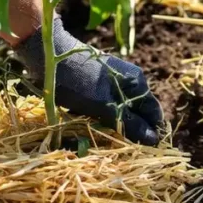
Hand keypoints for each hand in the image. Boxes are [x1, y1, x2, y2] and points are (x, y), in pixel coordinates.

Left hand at [17, 14, 163, 145]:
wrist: (48, 54)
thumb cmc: (77, 82)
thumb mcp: (105, 108)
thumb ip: (130, 124)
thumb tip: (154, 140)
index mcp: (138, 84)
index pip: (154, 114)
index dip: (149, 133)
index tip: (137, 149)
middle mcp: (130, 80)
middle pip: (137, 113)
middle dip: (126, 128)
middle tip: (110, 138)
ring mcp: (114, 79)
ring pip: (120, 110)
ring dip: (109, 121)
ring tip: (92, 123)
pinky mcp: (98, 81)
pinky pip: (105, 103)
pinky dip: (96, 112)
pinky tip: (82, 113)